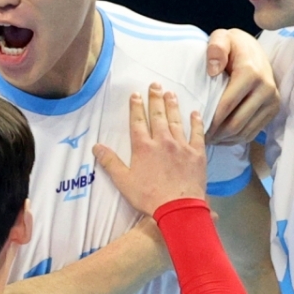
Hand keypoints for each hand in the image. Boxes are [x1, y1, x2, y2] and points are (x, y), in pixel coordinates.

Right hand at [93, 84, 206, 215]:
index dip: (136, 107)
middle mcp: (162, 141)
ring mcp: (181, 146)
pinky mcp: (196, 153)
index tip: (136, 94)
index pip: (138, 121)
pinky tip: (195, 113)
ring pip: (176, 121)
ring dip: (172, 106)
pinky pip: (197, 134)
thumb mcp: (124, 181)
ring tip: (170, 93)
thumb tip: (96, 146)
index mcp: (143, 147)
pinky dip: (196, 122)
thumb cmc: (149, 196)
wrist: (178, 207)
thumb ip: (110, 162)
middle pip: (158, 116)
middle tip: (155, 85)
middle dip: (155, 99)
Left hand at [205, 28, 278, 145]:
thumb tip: (213, 70)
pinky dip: (236, 139)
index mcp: (251, 73)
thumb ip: (215, 48)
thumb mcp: (222, 37)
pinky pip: (253, 132)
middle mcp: (266, 88)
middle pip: (236, 122)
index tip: (196, 126)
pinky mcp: (274, 109)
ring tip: (209, 138)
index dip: (211, 120)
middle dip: (216, 133)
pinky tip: (222, 137)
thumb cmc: (233, 46)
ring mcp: (272, 100)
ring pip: (245, 131)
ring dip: (225, 139)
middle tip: (200, 137)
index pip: (227, 105)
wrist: (256, 50)